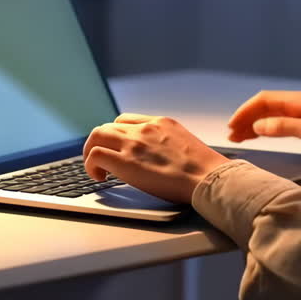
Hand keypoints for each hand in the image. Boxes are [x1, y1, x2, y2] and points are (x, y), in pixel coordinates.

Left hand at [83, 114, 231, 203]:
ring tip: (96, 169)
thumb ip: (168, 144)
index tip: (116, 148)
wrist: (209, 179)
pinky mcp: (126, 161)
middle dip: (100, 143)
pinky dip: (91, 165)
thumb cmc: (204, 170)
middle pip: (107, 127)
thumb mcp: (186, 144)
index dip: (116, 135)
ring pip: (96, 136)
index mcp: (161, 123)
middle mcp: (145, 129)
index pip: (126, 120)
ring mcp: (134, 143)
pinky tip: (100, 177)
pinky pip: (95, 155)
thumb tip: (160, 157)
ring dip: (91, 152)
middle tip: (100, 160)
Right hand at [227, 90, 300, 161]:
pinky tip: (265, 135)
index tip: (231, 126)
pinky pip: (285, 121)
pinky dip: (271, 128)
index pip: (264, 100)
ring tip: (243, 138)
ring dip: (257, 124)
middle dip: (247, 119)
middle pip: (267, 106)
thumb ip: (284, 127)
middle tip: (233, 136)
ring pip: (275, 114)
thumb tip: (258, 125)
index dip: (245, 111)